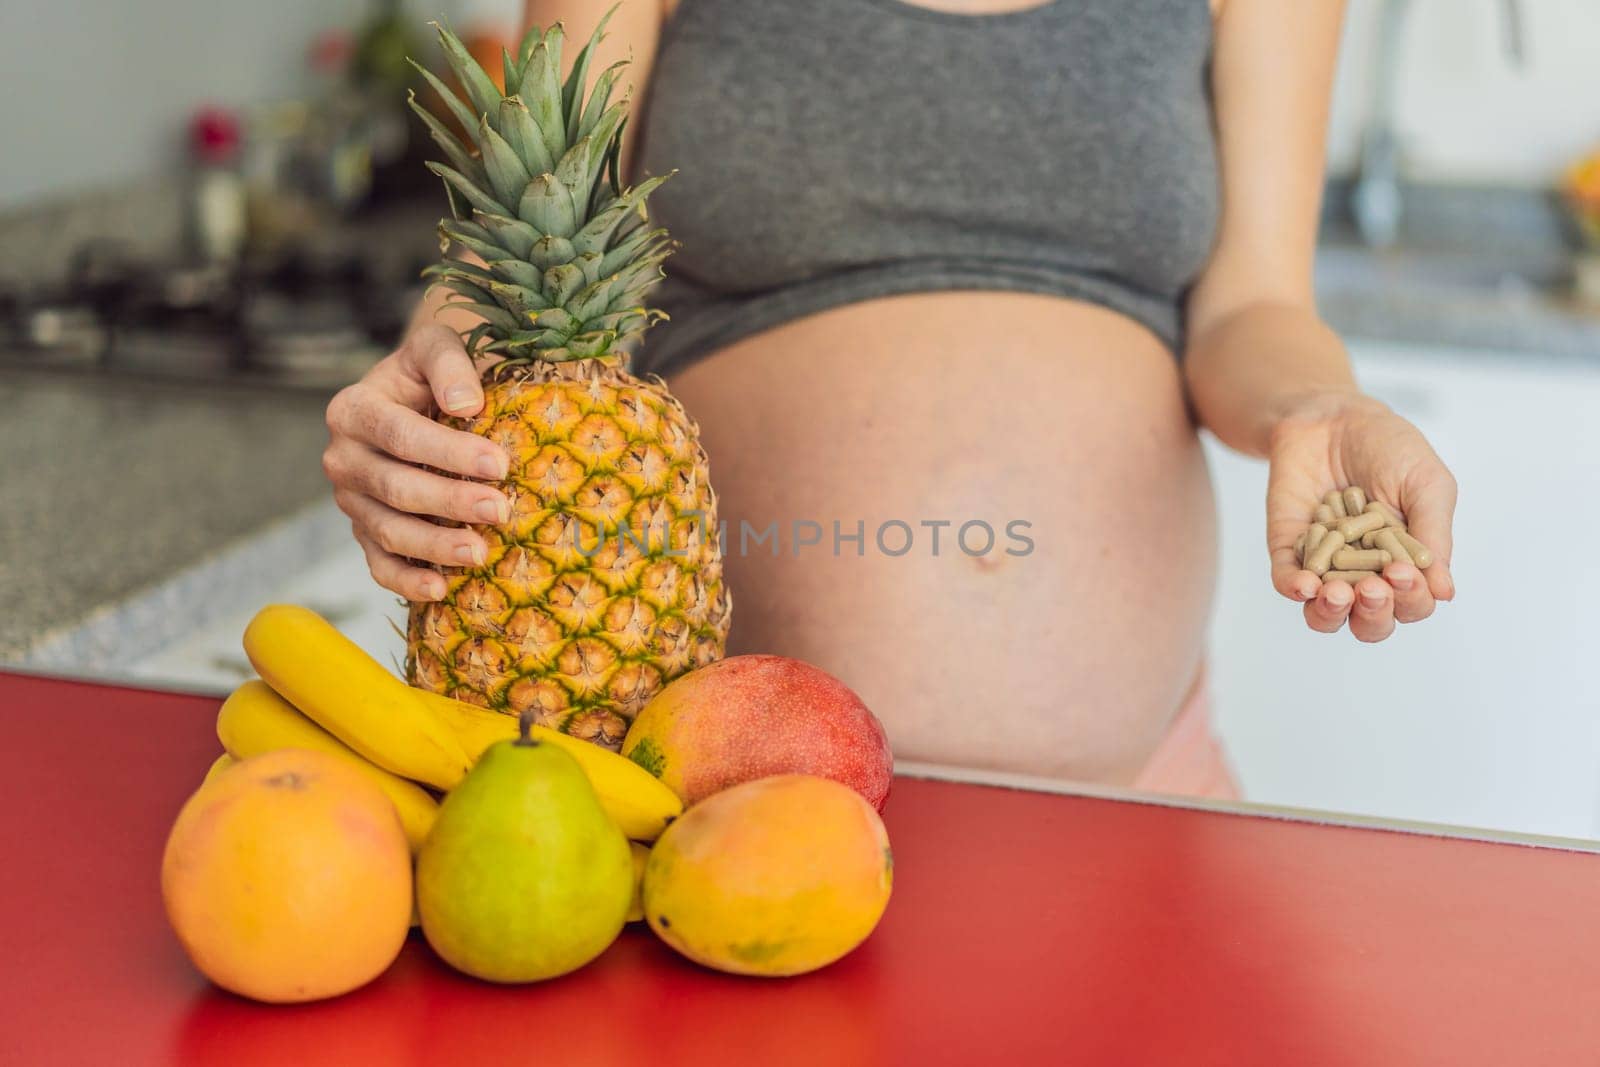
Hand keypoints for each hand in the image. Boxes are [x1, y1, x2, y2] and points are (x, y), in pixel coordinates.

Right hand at [323, 323, 509, 600]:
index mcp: (354, 409)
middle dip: (450, 503)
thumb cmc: (434, 372)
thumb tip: (465, 405)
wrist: (417, 396)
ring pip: (388, 531)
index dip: (449, 454)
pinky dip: (406, 580)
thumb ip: (448, 363)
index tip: (499, 465)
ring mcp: (351, 500)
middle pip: (395, 488)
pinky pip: (378, 564)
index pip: (401, 436)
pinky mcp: (363, 532)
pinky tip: (441, 589)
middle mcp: (343, 457)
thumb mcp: (438, 346)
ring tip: (481, 553)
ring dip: (435, 547)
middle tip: (500, 510)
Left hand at [1265, 389, 1457, 641]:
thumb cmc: (1389, 449)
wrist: (1334, 417)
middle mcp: (1365, 574)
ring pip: (1325, 614)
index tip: (1403, 572)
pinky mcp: (1287, 549)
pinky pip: (1286, 580)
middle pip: (1370, 621)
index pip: (1411, 603)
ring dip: (1331, 613)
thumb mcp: (1426, 484)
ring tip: (1336, 594)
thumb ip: (1434, 534)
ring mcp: (1324, 566)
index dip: (1410, 599)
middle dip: (1373, 614)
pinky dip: (1294, 587)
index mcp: (1406, 565)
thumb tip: (1446, 592)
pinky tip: (1303, 585)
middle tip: (1373, 589)